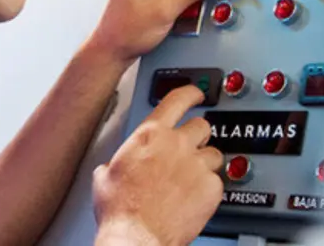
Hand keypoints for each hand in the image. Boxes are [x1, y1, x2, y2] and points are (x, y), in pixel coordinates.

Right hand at [94, 86, 223, 245]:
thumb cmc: (120, 211)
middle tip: (188, 151)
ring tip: (191, 180)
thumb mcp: (105, 177)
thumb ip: (119, 160)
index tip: (197, 92)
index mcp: (150, 135)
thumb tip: (112, 166)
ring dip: (205, 163)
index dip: (191, 92)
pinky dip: (209, 188)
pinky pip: (218, 180)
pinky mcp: (212, 187)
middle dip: (197, 136)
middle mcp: (177, 144)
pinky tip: (195, 198)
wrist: (136, 237)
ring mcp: (197, 164)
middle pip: (201, 126)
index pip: (178, 99)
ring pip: (214, 153)